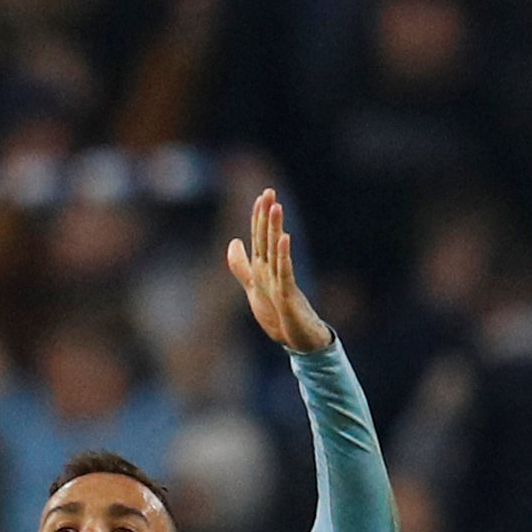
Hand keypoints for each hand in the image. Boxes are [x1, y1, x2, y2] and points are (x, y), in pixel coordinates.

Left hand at [224, 186, 333, 352]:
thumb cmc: (278, 314)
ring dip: (276, 229)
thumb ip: (242, 266)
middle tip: (270, 191)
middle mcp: (273, 270)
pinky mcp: (288, 295)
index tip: (261, 195)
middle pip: (268, 239)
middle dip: (267, 215)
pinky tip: (284, 239)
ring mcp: (282, 281)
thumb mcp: (253, 287)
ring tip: (277, 207)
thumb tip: (233, 241)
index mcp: (264, 268)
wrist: (297, 340)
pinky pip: (285, 273)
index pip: (260, 237)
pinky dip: (283, 256)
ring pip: (276, 251)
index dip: (258, 217)